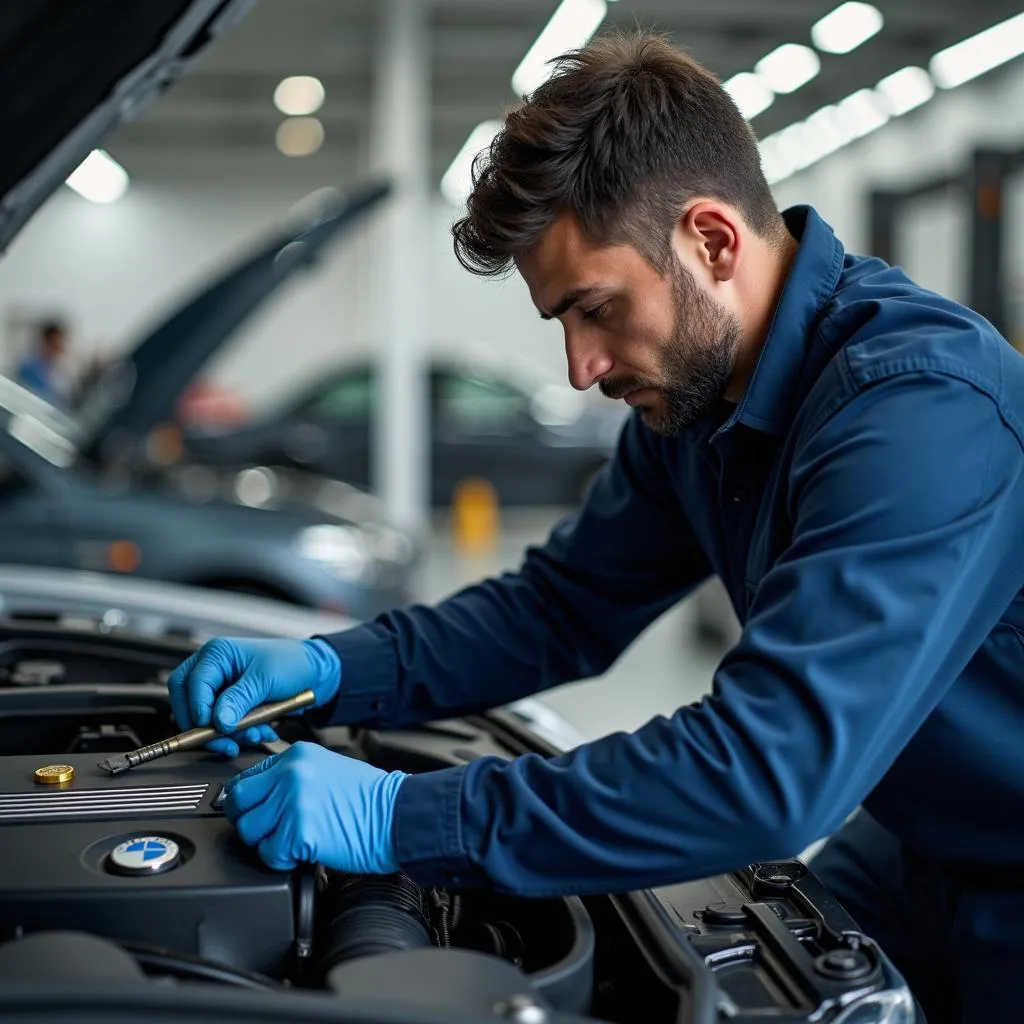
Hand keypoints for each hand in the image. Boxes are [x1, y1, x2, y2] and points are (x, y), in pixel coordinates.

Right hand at [167, 638, 340, 756]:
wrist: (314, 674)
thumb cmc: (292, 663)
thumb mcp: (265, 679)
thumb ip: (240, 700)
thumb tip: (218, 721)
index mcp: (217, 654)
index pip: (191, 683)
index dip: (198, 707)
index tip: (212, 726)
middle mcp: (213, 670)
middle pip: (188, 702)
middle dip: (205, 726)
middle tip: (225, 741)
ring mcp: (220, 689)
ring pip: (204, 719)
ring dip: (227, 734)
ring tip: (254, 736)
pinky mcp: (229, 705)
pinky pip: (222, 725)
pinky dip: (238, 735)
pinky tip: (259, 733)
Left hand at [222, 742, 406, 873]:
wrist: (397, 816)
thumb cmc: (368, 798)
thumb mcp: (326, 769)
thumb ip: (291, 777)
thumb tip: (260, 795)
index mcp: (297, 756)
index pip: (246, 777)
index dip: (249, 801)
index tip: (255, 811)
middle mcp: (290, 774)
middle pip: (238, 802)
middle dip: (250, 821)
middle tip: (271, 830)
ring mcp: (293, 802)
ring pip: (249, 831)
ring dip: (267, 842)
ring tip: (293, 840)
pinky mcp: (298, 832)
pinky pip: (268, 854)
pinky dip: (282, 859)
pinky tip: (304, 850)